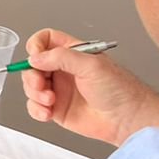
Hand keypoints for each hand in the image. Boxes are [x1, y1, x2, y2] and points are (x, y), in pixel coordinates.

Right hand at [21, 28, 158, 146]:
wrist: (127, 119)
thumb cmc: (120, 90)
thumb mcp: (91, 65)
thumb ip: (61, 57)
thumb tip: (36, 57)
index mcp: (73, 53)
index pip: (46, 40)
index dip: (37, 46)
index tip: (35, 57)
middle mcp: (64, 70)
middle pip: (33, 66)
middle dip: (32, 76)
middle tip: (41, 84)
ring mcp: (59, 90)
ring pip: (31, 87)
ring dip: (34, 94)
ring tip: (50, 101)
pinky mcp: (57, 109)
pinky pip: (35, 107)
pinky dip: (36, 110)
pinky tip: (48, 113)